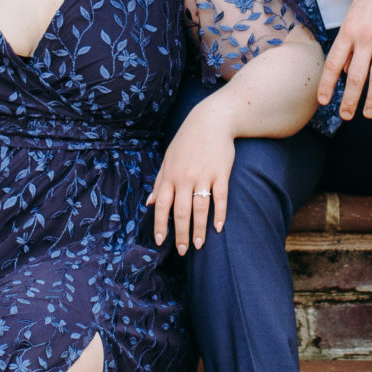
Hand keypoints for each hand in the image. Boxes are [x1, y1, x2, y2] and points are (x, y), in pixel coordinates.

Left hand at [150, 108, 235, 254]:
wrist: (211, 120)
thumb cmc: (187, 141)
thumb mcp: (168, 159)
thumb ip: (160, 182)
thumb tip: (150, 204)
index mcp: (170, 175)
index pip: (162, 206)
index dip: (160, 225)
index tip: (160, 242)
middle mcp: (185, 178)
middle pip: (181, 212)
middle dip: (181, 234)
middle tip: (182, 251)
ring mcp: (204, 176)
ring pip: (200, 208)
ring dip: (199, 229)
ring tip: (199, 245)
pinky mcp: (221, 173)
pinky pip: (220, 198)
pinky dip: (220, 214)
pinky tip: (218, 228)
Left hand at [318, 0, 371, 121]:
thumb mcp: (353, 16)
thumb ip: (348, 43)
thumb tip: (345, 71)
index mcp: (349, 30)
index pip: (334, 64)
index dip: (328, 85)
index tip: (324, 101)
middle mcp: (366, 37)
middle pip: (356, 76)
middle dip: (350, 100)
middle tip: (346, 115)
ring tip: (368, 114)